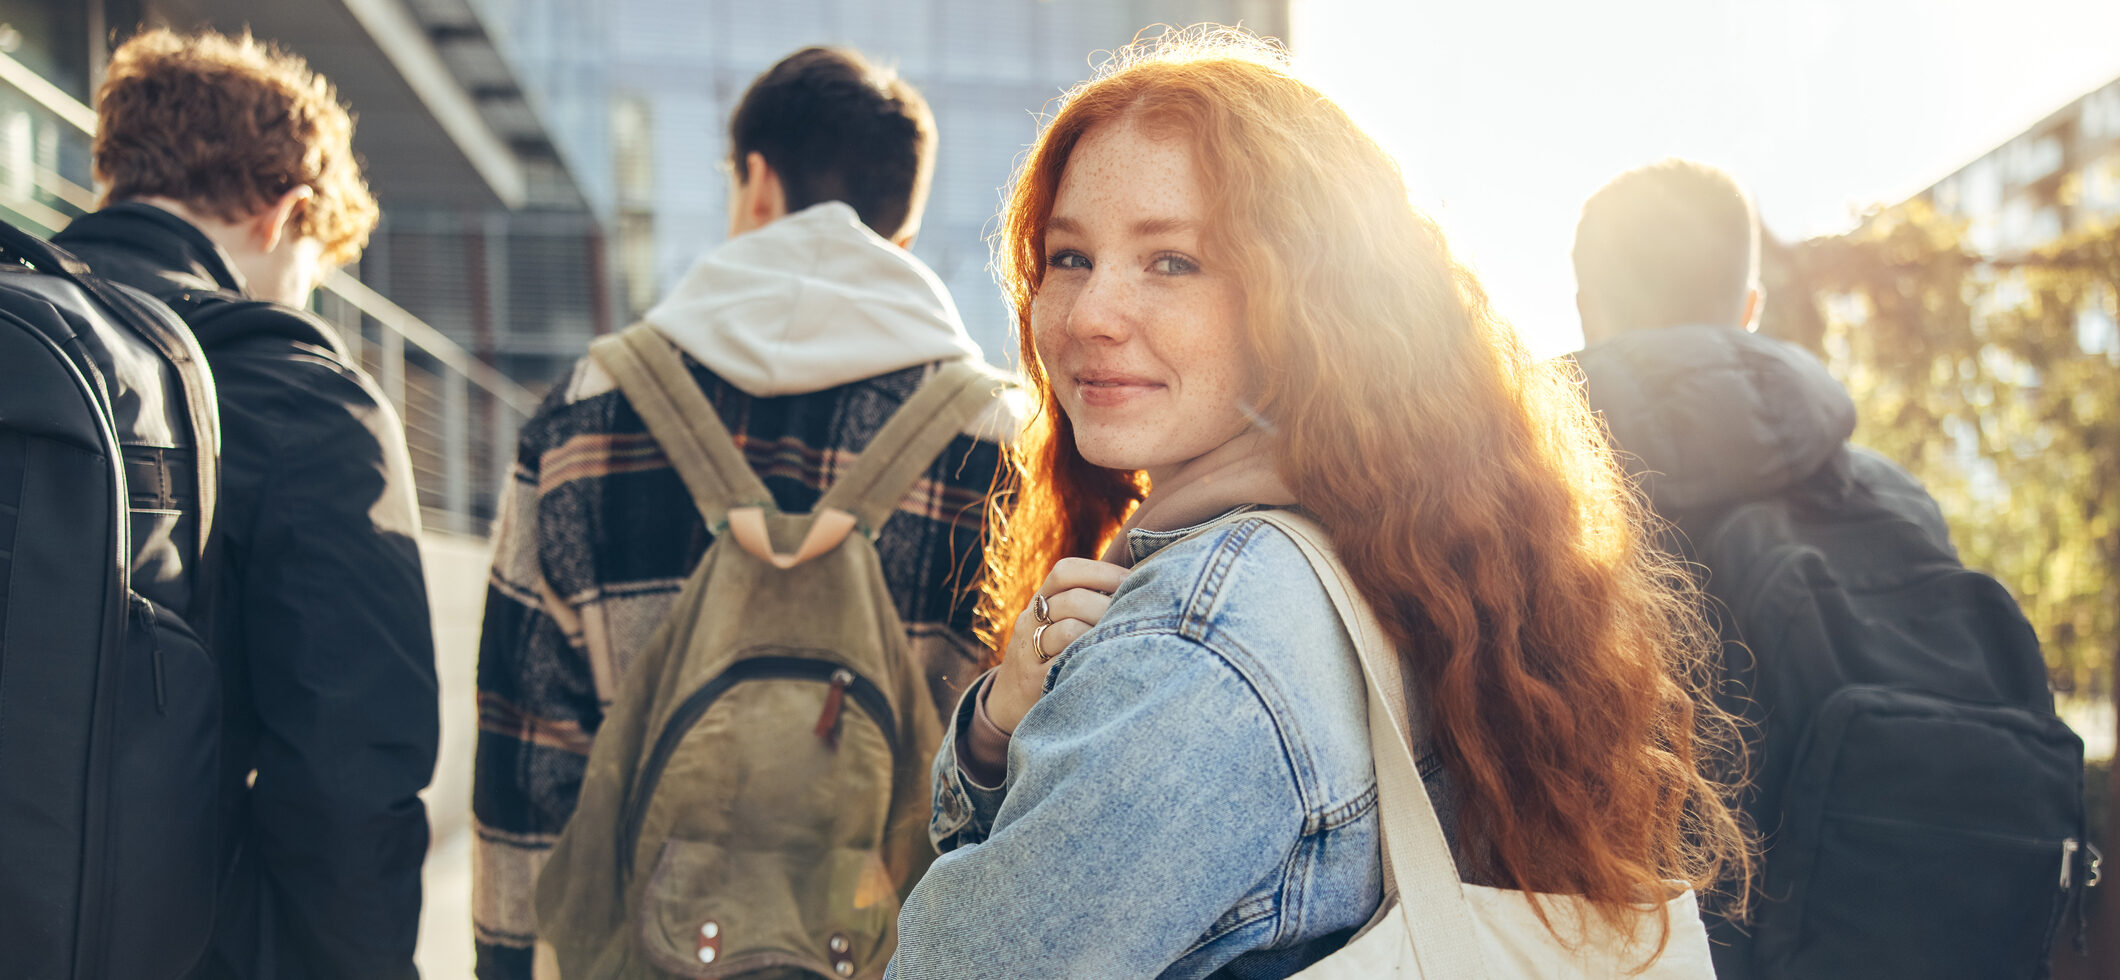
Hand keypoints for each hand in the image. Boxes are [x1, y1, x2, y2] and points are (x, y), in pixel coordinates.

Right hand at [987, 557, 1127, 732]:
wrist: (1006, 700)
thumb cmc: (1047, 656)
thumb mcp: (1054, 623)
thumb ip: (1084, 603)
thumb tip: (1138, 583)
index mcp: (1040, 602)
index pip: (1065, 572)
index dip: (1101, 572)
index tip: (1132, 580)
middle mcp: (1030, 621)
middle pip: (1072, 600)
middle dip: (1109, 606)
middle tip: (1136, 616)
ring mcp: (1029, 651)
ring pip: (1069, 631)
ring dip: (1102, 633)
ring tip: (1124, 640)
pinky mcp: (1034, 681)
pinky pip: (1064, 665)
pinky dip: (1089, 659)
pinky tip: (1109, 662)